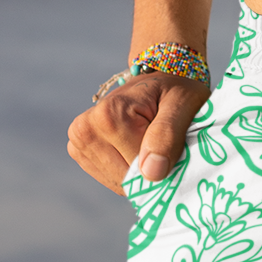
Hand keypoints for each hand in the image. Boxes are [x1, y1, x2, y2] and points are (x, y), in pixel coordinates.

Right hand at [66, 72, 209, 192]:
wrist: (157, 78)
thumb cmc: (175, 89)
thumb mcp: (183, 104)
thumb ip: (167, 135)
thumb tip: (151, 174)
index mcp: (108, 115)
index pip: (139, 168)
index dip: (164, 162)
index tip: (175, 140)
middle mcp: (84, 129)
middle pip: (125, 178)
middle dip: (152, 170)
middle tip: (166, 142)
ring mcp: (78, 142)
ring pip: (119, 183)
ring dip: (141, 172)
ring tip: (151, 143)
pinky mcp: (80, 152)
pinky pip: (112, 180)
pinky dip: (129, 172)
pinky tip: (138, 149)